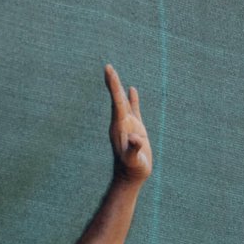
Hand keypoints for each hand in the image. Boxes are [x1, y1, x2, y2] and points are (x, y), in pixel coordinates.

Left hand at [105, 64, 151, 183]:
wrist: (131, 176)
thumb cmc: (133, 169)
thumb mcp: (133, 160)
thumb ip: (134, 149)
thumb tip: (136, 138)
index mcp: (119, 126)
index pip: (116, 102)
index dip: (113, 86)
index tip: (108, 71)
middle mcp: (121, 123)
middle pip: (116, 98)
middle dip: (113, 83)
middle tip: (108, 67)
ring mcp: (127, 125)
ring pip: (123, 102)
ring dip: (119, 88)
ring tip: (114, 75)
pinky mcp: (135, 129)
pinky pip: (133, 109)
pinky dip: (132, 99)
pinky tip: (132, 89)